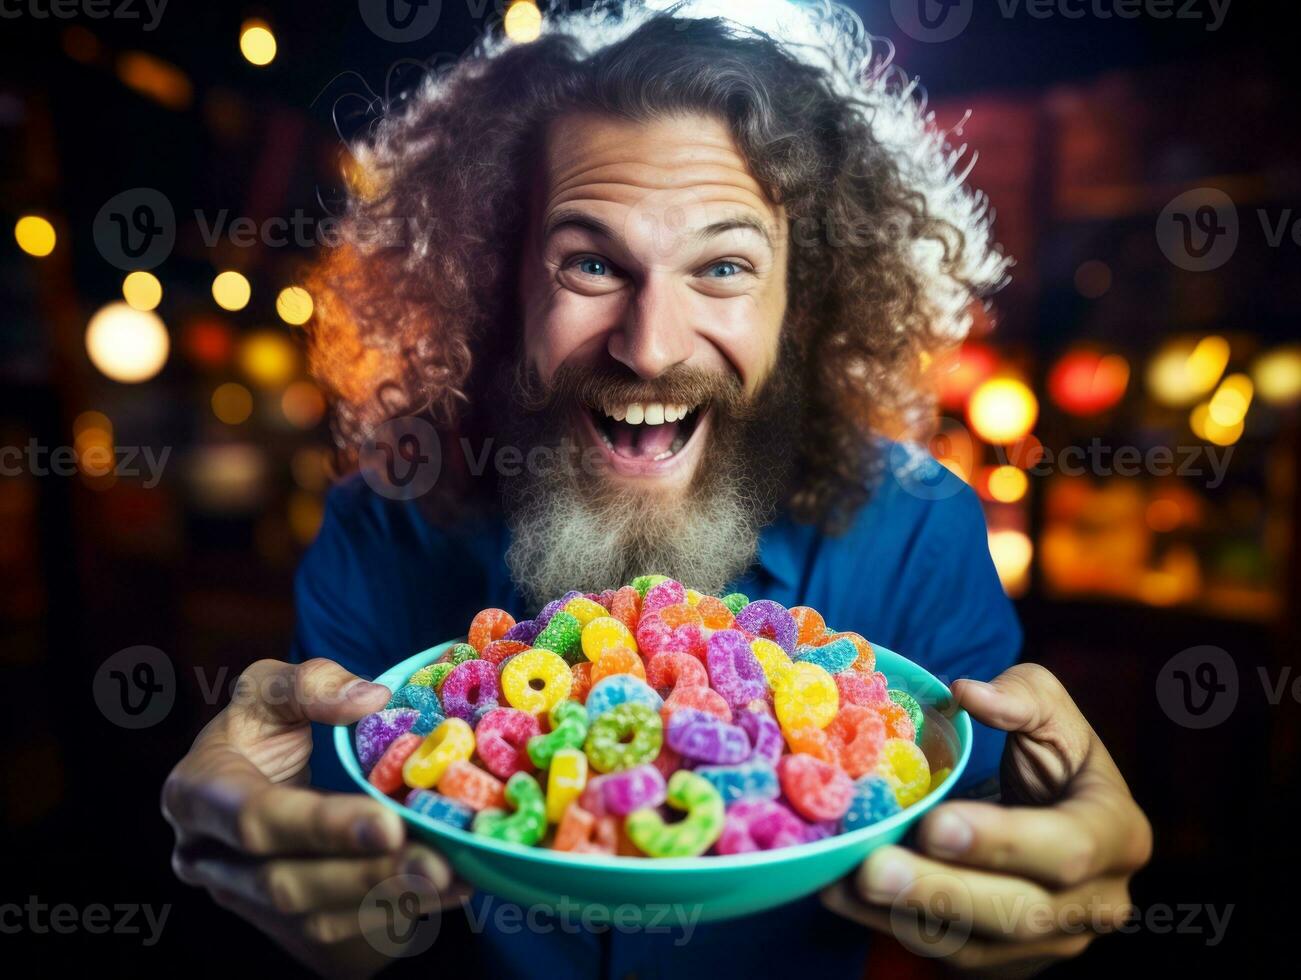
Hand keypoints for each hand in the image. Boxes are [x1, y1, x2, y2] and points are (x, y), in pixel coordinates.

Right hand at [163, 658, 465, 977]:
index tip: (389, 824)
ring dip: (387, 901)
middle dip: (364, 878)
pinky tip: (445, 889)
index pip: (256, 818)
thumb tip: (371, 699)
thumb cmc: (259, 724)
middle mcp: (207, 856)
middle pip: (284, 883)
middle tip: (435, 865)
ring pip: (311, 917)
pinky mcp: (276, 919)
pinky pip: (334, 927)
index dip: (322, 826)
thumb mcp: (271, 685)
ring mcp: (240, 895)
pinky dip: (392, 910)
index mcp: (197, 792)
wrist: (248, 770)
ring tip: (452, 877)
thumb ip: (313, 684)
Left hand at [822, 663, 1152, 976]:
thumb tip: (969, 693)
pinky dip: (890, 926)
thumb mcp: (1052, 710)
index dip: (1003, 842)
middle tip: (873, 868)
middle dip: (939, 892)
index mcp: (1118, 834)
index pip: (1069, 847)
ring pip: (978, 946)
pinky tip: (842, 895)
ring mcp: (1053, 942)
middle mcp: (1097, 902)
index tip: (937, 824)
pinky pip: (949, 955)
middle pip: (1019, 912)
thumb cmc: (1051, 757)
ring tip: (843, 882)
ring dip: (903, 916)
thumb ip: (1020, 695)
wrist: (1053, 816)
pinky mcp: (1008, 963)